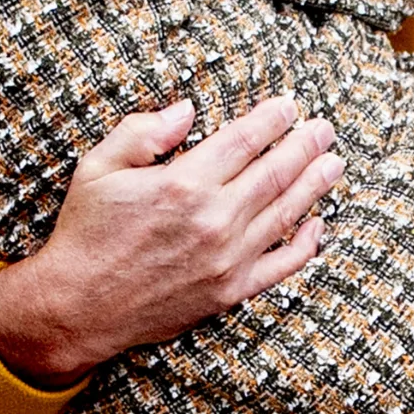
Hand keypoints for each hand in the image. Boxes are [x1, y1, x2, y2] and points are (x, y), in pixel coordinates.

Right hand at [0, 95, 343, 386]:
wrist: (79, 307)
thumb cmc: (86, 234)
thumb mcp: (97, 169)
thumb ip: (142, 133)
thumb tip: (187, 110)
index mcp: (183, 184)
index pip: (243, 141)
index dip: (271, 121)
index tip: (290, 106)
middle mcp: (214, 220)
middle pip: (274, 173)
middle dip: (304, 147)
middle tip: (324, 130)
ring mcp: (228, 258)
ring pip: (285, 214)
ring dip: (314, 186)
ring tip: (333, 164)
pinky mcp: (231, 290)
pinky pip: (282, 265)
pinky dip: (306, 245)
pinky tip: (319, 225)